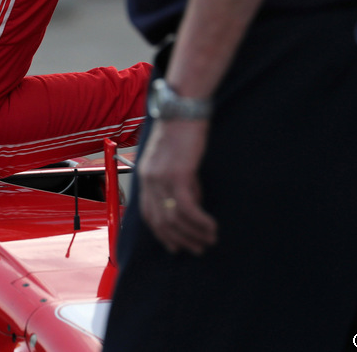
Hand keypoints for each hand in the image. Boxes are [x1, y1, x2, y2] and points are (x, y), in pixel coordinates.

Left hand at [136, 118, 217, 254]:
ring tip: (209, 239)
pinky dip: (200, 222)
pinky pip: (188, 209)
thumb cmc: (181, 130)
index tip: (175, 246)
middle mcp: (149, 179)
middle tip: (197, 248)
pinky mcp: (178, 174)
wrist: (183, 108)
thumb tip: (189, 202)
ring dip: (193, 234)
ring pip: (174, 219)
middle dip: (179, 240)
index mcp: (145, 176)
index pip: (148, 214)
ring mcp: (161, 178)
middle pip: (160, 221)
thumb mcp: (172, 158)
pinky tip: (211, 227)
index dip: (162, 234)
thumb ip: (175, 179)